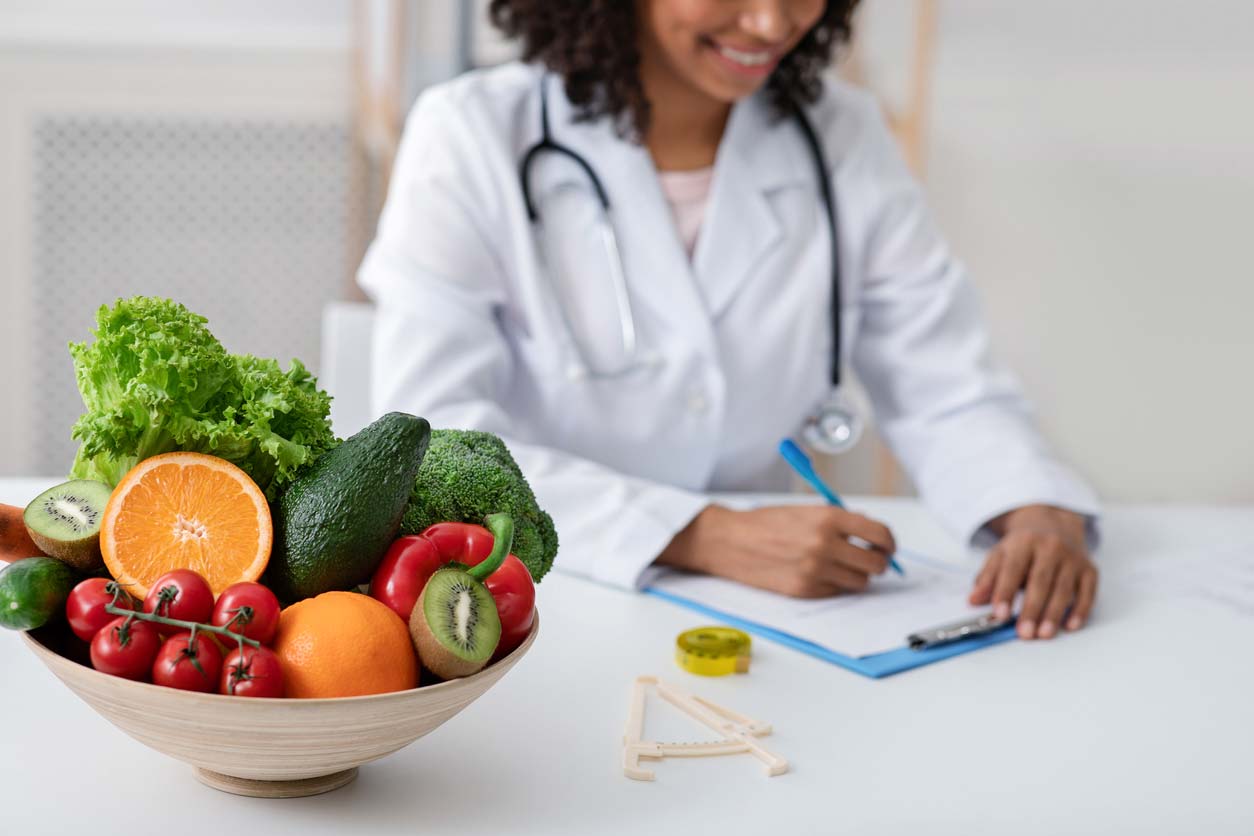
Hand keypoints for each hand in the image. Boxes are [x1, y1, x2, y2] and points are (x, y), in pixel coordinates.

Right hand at [656, 505, 894, 597]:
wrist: (731, 541)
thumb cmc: (768, 523)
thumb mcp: (807, 511)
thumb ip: (841, 521)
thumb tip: (873, 536)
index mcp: (828, 518)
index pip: (880, 534)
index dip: (889, 543)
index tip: (886, 547)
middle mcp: (825, 544)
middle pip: (875, 564)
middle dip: (877, 562)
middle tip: (869, 559)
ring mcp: (815, 570)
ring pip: (859, 582)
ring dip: (855, 576)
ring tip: (840, 566)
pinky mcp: (805, 590)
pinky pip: (836, 593)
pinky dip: (834, 585)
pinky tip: (818, 573)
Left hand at [968, 505, 1097, 639]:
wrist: (1055, 525)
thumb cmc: (1024, 546)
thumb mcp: (1001, 554)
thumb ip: (987, 578)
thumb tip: (973, 600)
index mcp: (1024, 542)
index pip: (1013, 569)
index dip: (1005, 592)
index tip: (999, 615)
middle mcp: (1051, 547)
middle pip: (1040, 581)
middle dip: (1032, 609)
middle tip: (1024, 633)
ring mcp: (1073, 558)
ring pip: (1064, 589)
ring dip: (1054, 614)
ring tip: (1044, 634)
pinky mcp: (1089, 570)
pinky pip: (1088, 592)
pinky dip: (1080, 610)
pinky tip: (1070, 625)